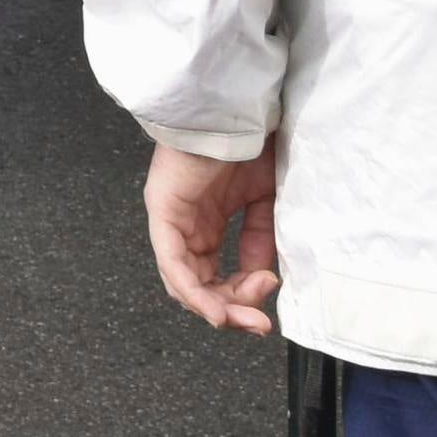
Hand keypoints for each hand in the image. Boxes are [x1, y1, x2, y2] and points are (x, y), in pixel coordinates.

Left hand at [143, 141, 281, 333]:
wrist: (238, 112)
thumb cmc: (252, 145)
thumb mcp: (265, 202)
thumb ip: (261, 239)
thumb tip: (262, 277)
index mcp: (208, 223)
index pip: (216, 277)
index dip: (242, 298)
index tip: (273, 299)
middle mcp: (187, 226)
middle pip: (199, 286)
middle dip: (231, 311)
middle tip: (260, 325)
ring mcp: (172, 219)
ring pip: (183, 282)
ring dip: (215, 307)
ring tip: (244, 318)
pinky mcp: (163, 210)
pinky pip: (171, 261)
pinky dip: (192, 290)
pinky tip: (214, 309)